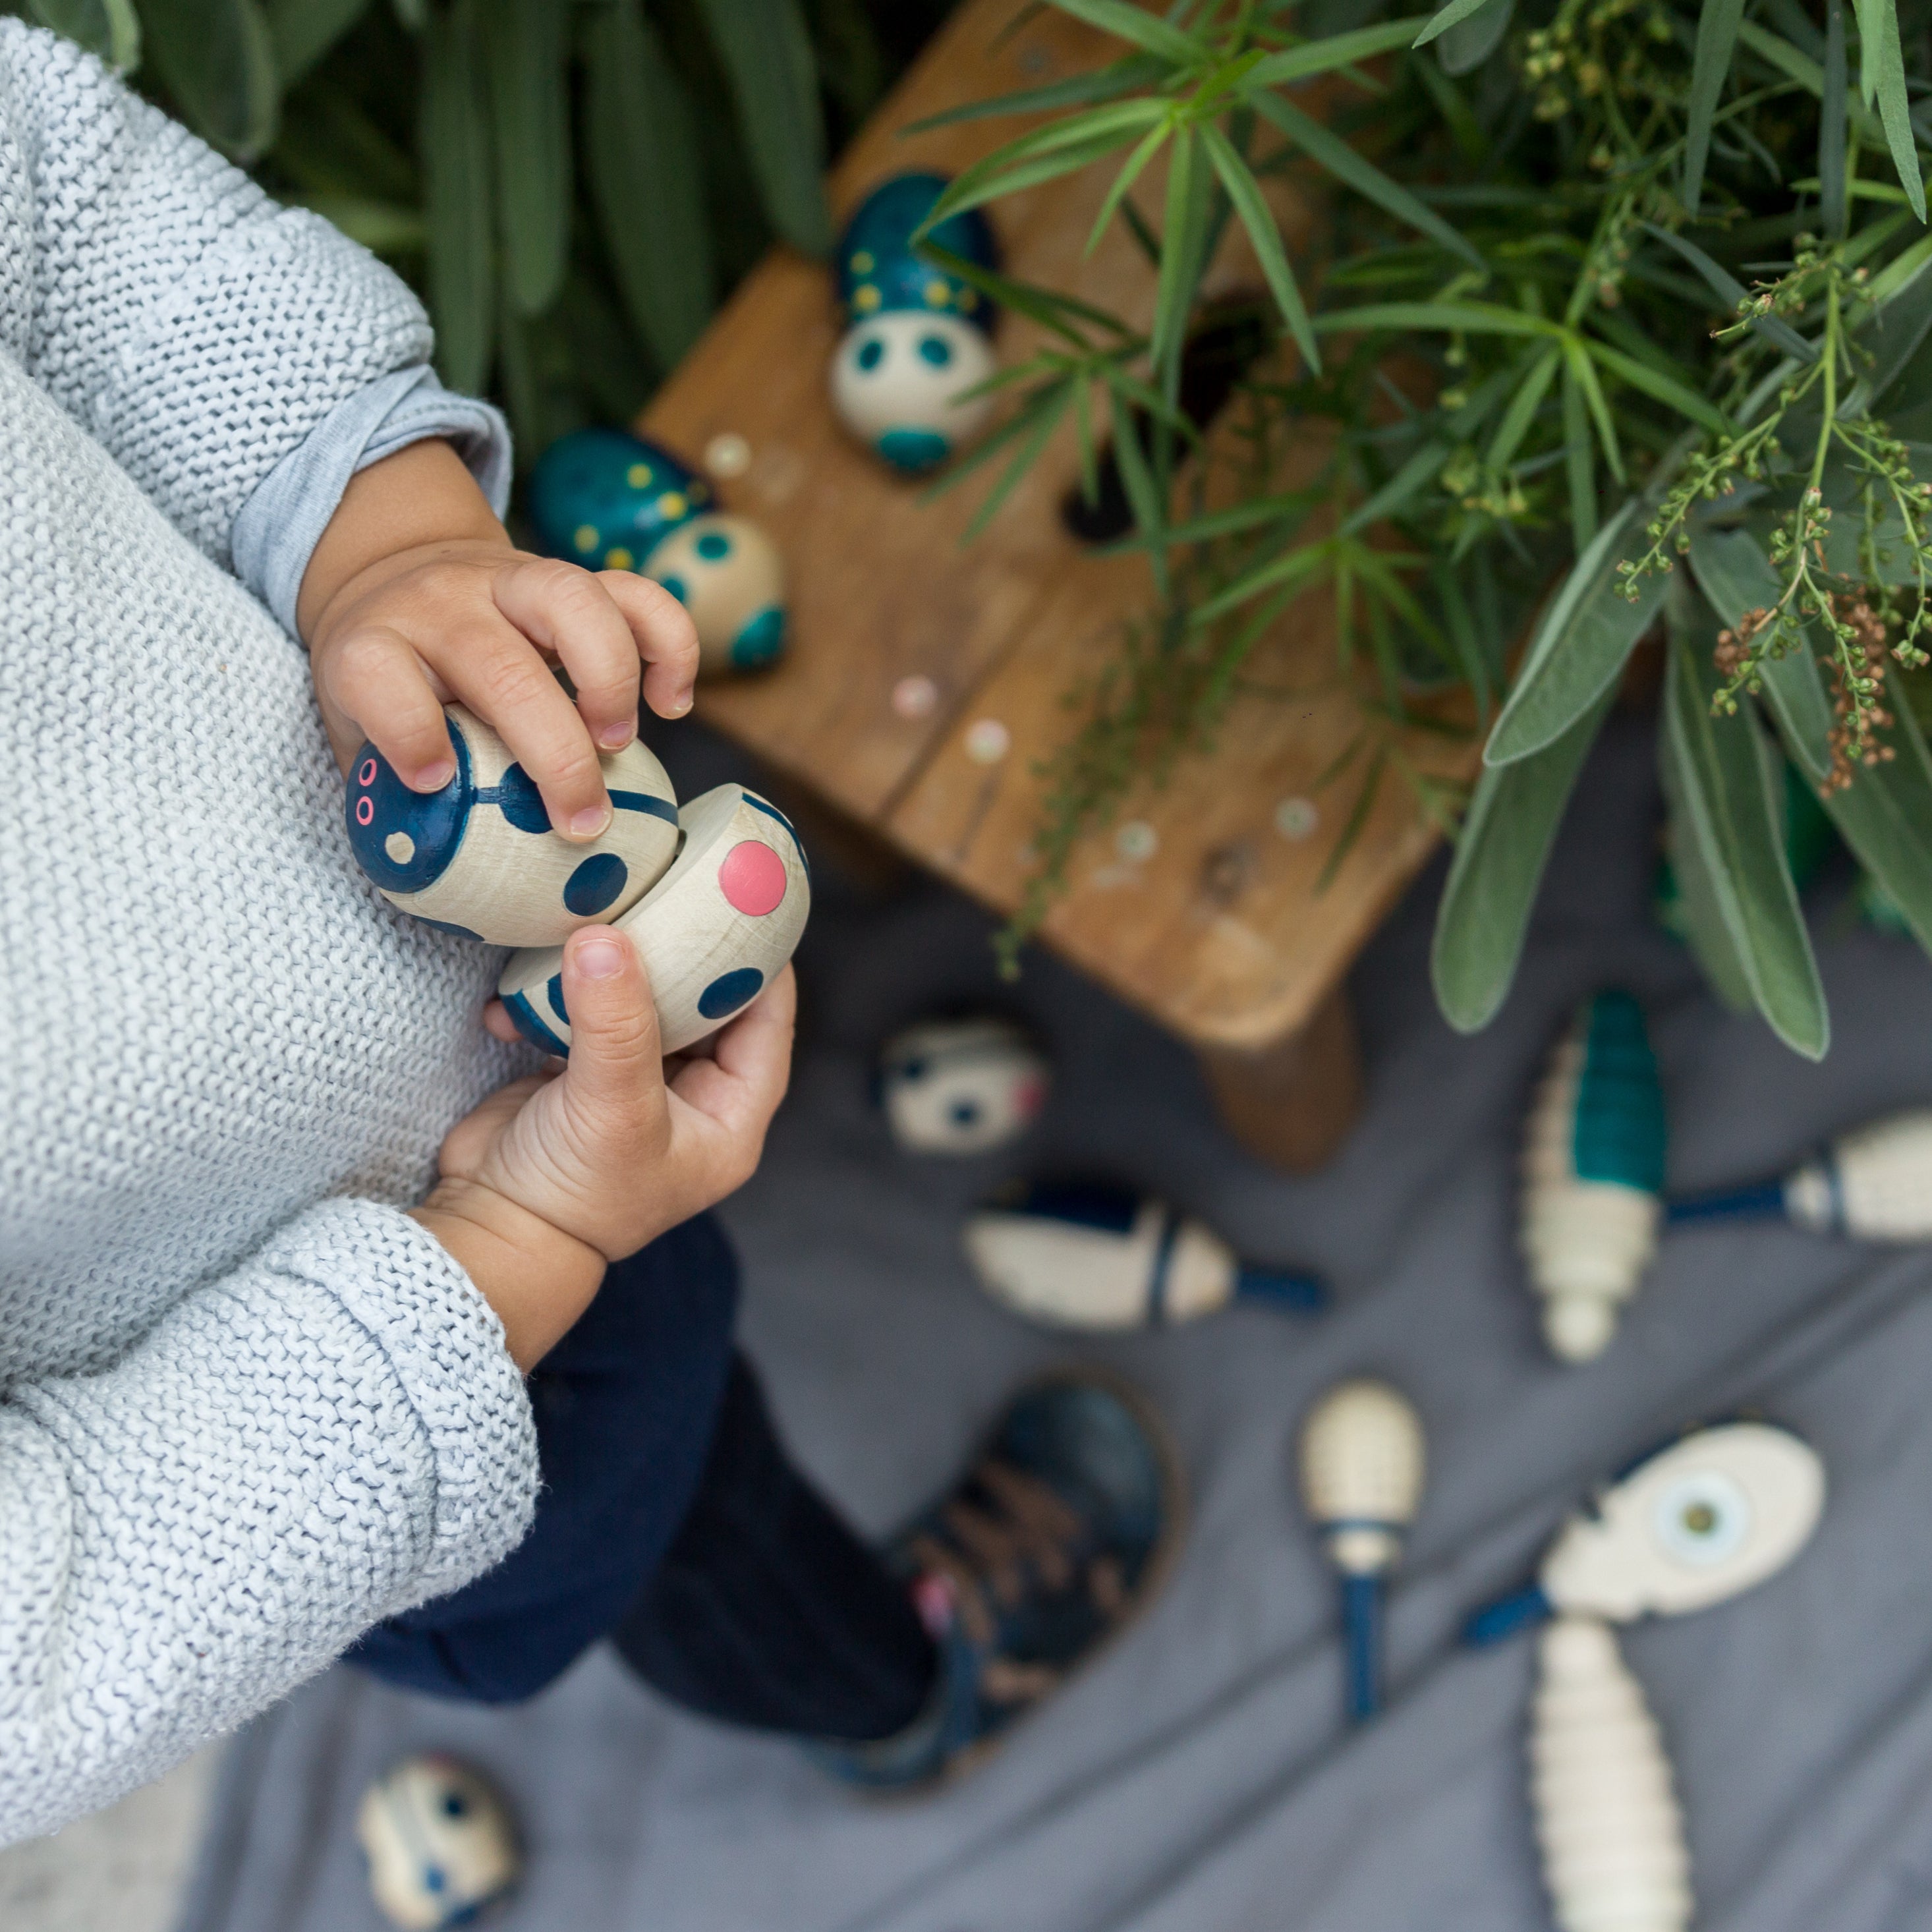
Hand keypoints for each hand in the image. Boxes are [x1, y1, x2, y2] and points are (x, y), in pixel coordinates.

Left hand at [301, 440, 698, 840]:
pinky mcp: (572, 575)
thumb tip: (443, 875)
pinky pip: (638, 595)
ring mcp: (511, 582)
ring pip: (573, 601)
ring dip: (610, 683)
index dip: (408, 729)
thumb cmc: (389, 683)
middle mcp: (443, 606)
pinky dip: (671, 648)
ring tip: (618, 745)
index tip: (436, 783)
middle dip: (556, 756)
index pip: (378, 671)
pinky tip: (670, 704)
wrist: (398, 577)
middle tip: (582, 823)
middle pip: (503, 668)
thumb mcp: (357, 733)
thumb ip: (388, 791)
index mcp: (373, 645)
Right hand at [412, 929, 794, 1369]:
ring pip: (636, 1004)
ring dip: (605, 971)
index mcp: (730, 1115)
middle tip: (660, 889)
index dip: (759, 960)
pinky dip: (546, 1003)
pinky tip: (511, 1001)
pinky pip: (575, 1018)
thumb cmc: (576, 1194)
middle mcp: (690, 1099)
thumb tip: (607, 937)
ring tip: (582, 927)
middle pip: (702, 1004)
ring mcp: (631, 1087)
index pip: (768, 1020)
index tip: (739, 898)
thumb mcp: (612, 1106)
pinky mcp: (574, 1079)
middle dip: (675, 952)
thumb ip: (616, 1021)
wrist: (489, 1236)